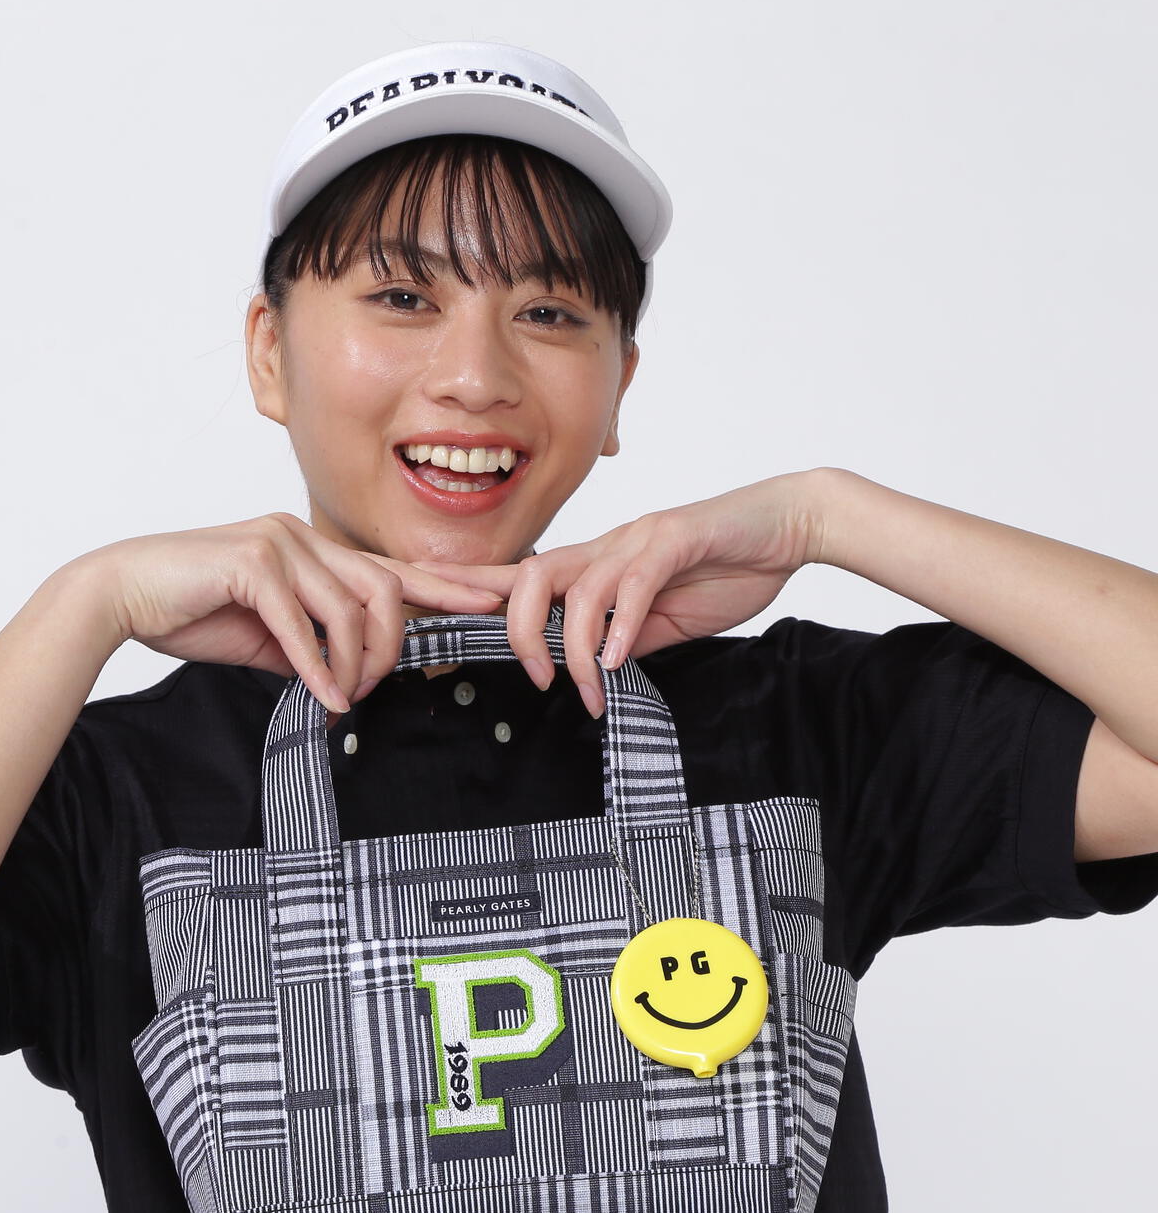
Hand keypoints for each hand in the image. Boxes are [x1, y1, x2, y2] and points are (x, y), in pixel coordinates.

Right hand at [76, 511, 504, 713]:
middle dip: (394, 646)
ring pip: (352, 606)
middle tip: (372, 688)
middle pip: (387, 589)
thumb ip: (313, 648)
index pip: (394, 569)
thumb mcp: (268, 639)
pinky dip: (318, 666)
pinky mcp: (251, 562)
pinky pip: (304, 622)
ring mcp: (279, 543)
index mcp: (314, 549)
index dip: (448, 586)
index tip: (492, 604)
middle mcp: (303, 537)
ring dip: (356, 662)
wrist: (122, 594)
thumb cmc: (191, 611)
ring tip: (342, 694)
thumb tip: (346, 679)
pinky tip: (324, 695)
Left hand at [411, 469, 829, 716]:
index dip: (468, 593)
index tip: (429, 617)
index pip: (517, 578)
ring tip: (589, 686)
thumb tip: (590, 671)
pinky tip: (621, 661)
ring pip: (576, 587)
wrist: (784, 527)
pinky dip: (621, 626)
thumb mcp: (662, 622)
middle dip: (518, 633)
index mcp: (594, 565)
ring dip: (575, 647)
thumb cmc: (724, 569)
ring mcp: (637, 540)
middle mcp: (605, 547)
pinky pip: (633, 585)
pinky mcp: (675, 540)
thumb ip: (622, 640)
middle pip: (528, 579)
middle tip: (542, 680)